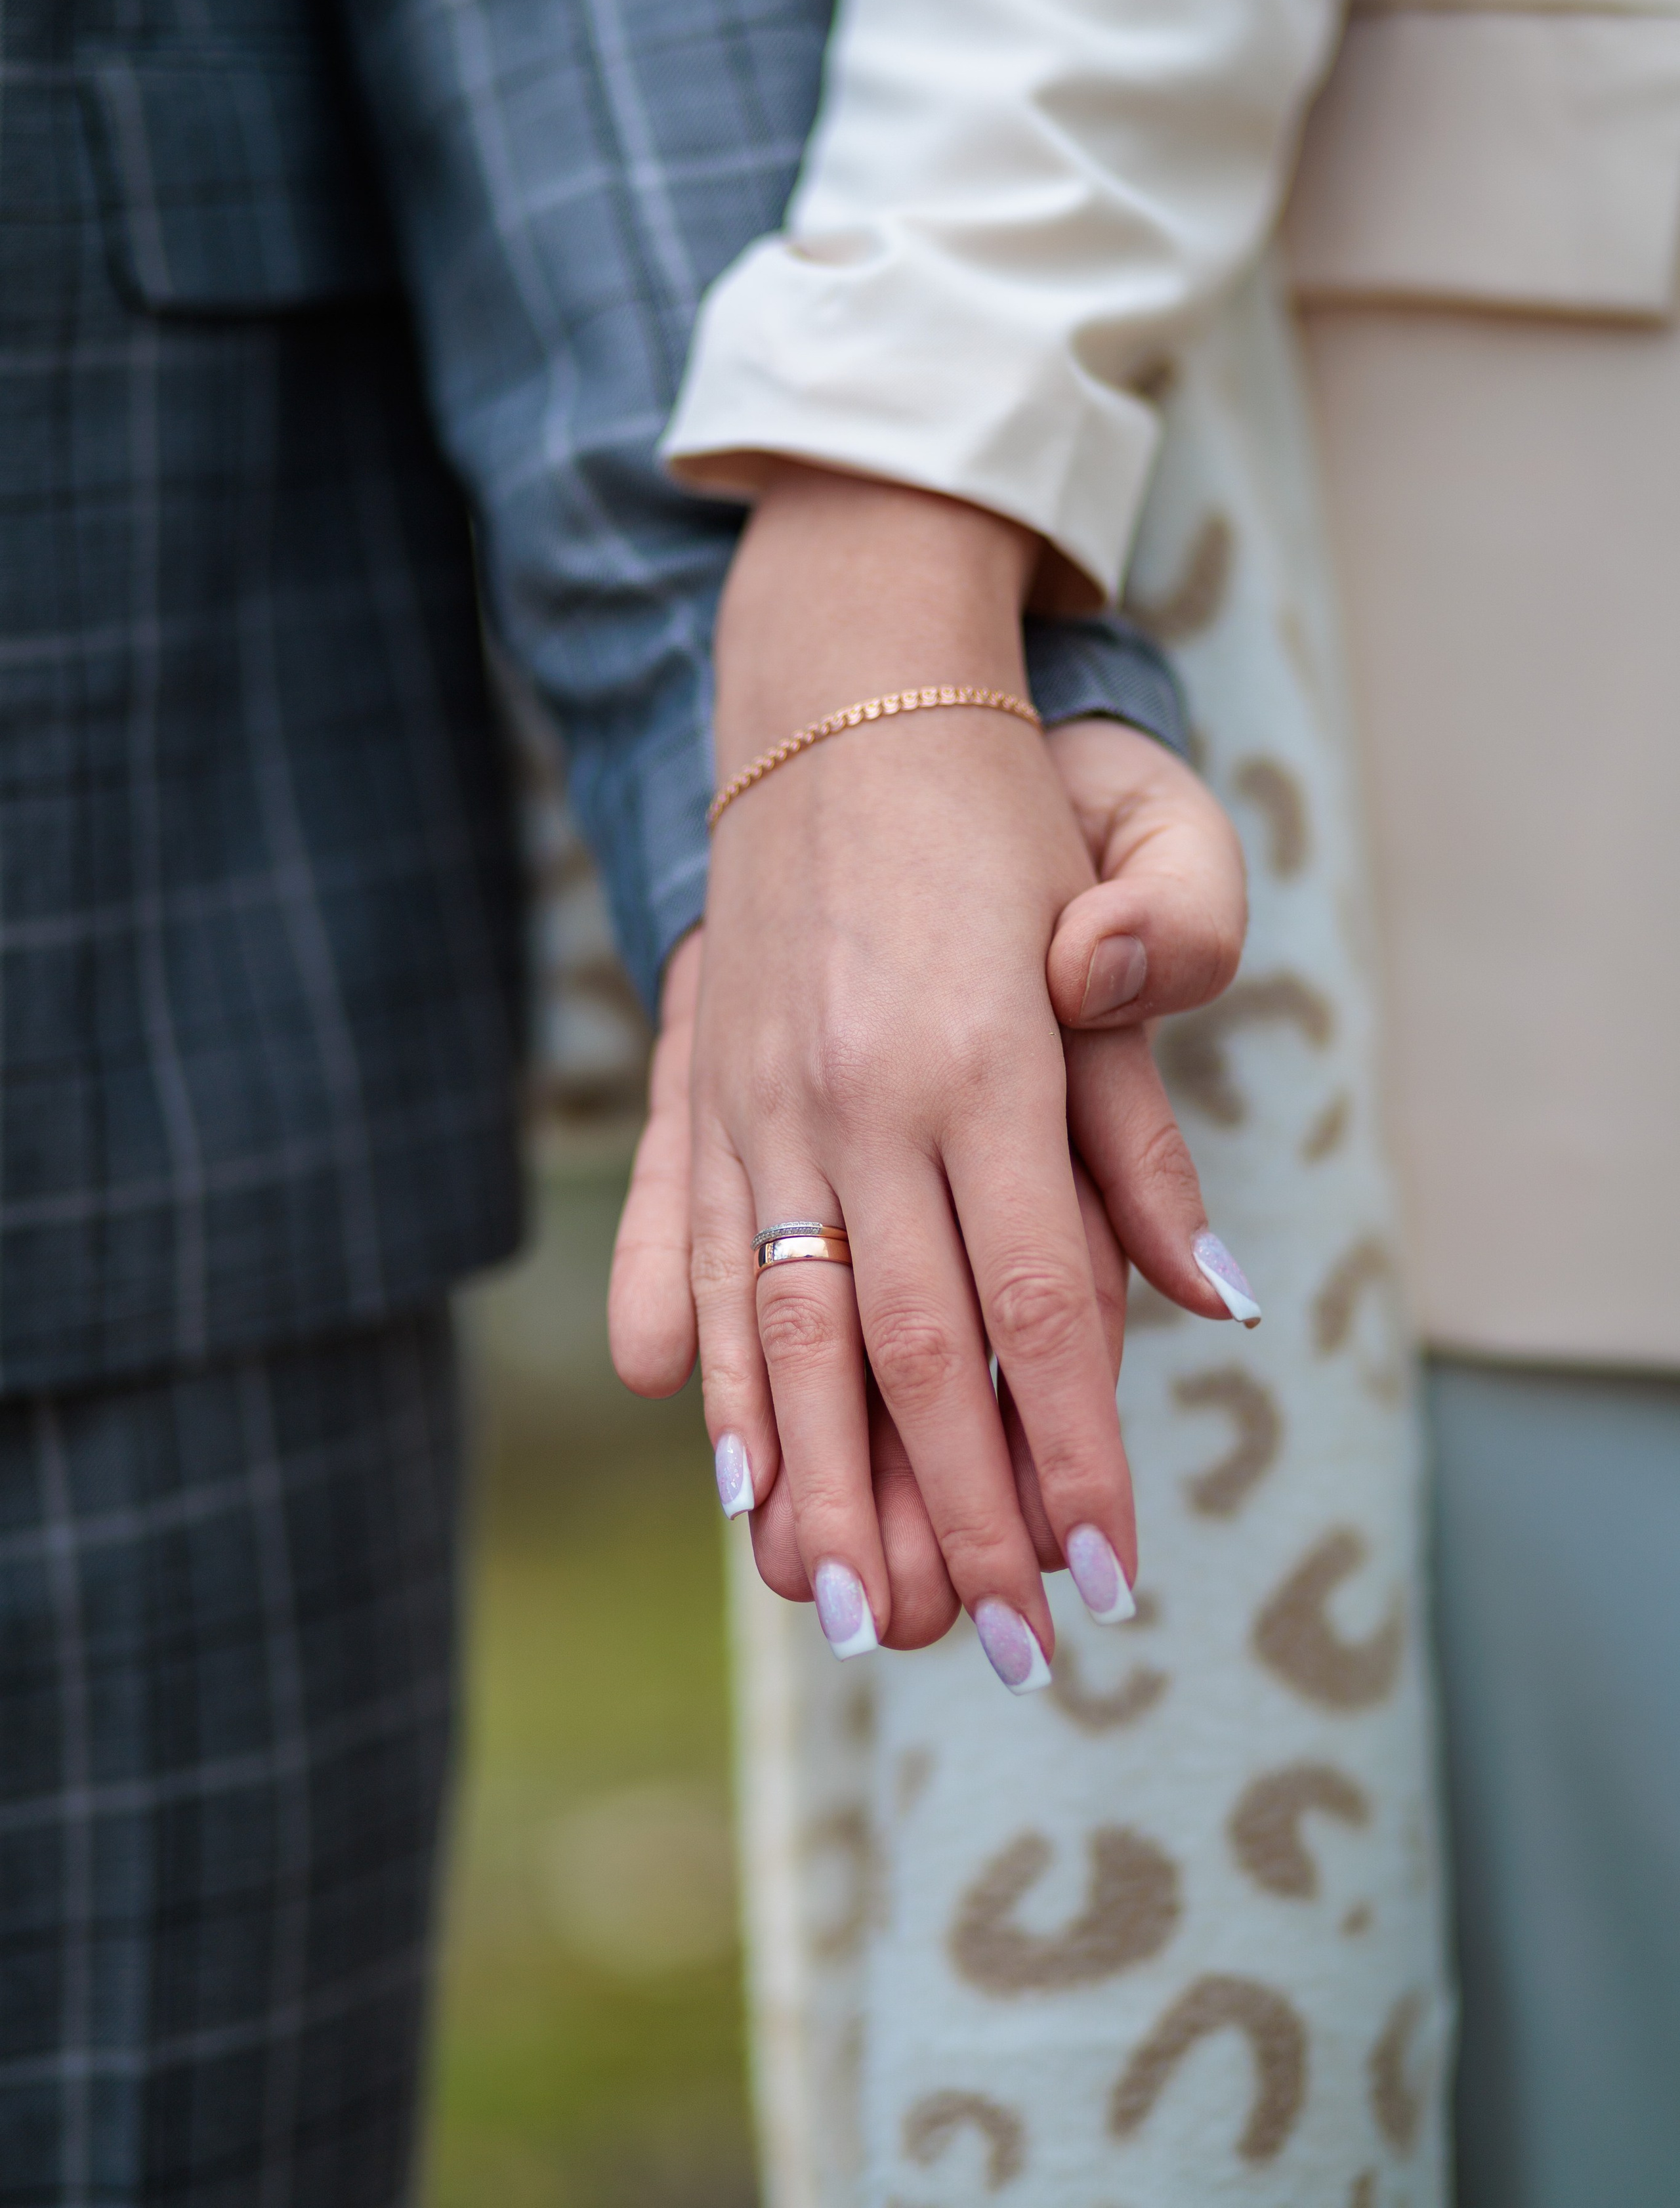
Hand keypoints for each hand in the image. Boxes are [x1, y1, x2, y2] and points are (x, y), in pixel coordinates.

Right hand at [609, 711, 1252, 1642]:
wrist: (836, 686)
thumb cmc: (1011, 803)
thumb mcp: (1135, 899)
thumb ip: (1156, 1103)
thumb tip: (1210, 1293)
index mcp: (987, 1056)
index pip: (1042, 1303)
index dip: (1077, 1454)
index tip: (1109, 1579)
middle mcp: (861, 1093)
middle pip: (914, 1350)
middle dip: (961, 1517)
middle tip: (999, 1651)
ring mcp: (765, 1096)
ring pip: (791, 1331)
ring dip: (824, 1489)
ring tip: (853, 1620)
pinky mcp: (705, 1089)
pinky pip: (699, 1262)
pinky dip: (715, 1388)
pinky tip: (734, 1484)